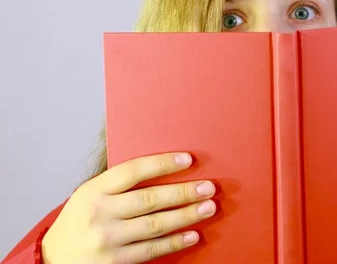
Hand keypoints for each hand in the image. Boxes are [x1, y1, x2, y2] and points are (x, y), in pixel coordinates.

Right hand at [42, 152, 215, 263]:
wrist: (52, 260)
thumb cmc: (80, 221)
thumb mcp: (90, 195)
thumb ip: (119, 185)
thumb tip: (166, 169)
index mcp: (94, 190)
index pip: (133, 170)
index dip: (163, 163)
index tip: (189, 159)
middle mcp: (99, 213)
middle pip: (150, 198)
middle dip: (184, 192)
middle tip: (208, 187)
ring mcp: (106, 239)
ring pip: (156, 224)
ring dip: (187, 216)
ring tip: (209, 207)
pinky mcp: (114, 262)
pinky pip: (152, 250)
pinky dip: (175, 242)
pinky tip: (193, 234)